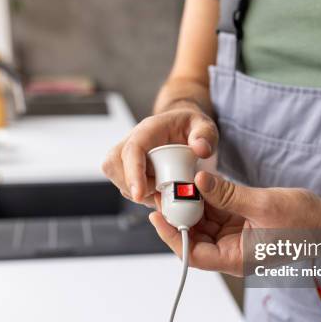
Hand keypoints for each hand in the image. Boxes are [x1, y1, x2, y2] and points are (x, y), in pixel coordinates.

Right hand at [102, 108, 217, 206]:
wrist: (183, 128)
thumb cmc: (191, 126)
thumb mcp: (205, 126)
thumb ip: (206, 135)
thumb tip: (201, 149)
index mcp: (149, 129)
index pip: (132, 149)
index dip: (133, 173)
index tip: (139, 194)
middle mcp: (132, 141)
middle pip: (114, 165)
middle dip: (132, 186)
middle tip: (159, 192)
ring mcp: (127, 156)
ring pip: (118, 179)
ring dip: (138, 193)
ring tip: (163, 192)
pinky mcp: (129, 169)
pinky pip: (126, 186)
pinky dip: (142, 196)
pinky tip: (159, 193)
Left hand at [148, 171, 320, 275]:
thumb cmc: (304, 223)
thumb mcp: (263, 205)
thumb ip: (229, 194)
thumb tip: (200, 181)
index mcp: (237, 259)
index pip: (194, 254)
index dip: (173, 236)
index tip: (158, 216)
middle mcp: (233, 252)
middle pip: (195, 238)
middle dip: (179, 216)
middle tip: (164, 193)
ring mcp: (236, 238)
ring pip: (204, 224)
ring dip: (192, 206)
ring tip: (178, 185)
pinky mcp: (241, 225)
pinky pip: (217, 214)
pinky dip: (207, 200)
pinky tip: (198, 184)